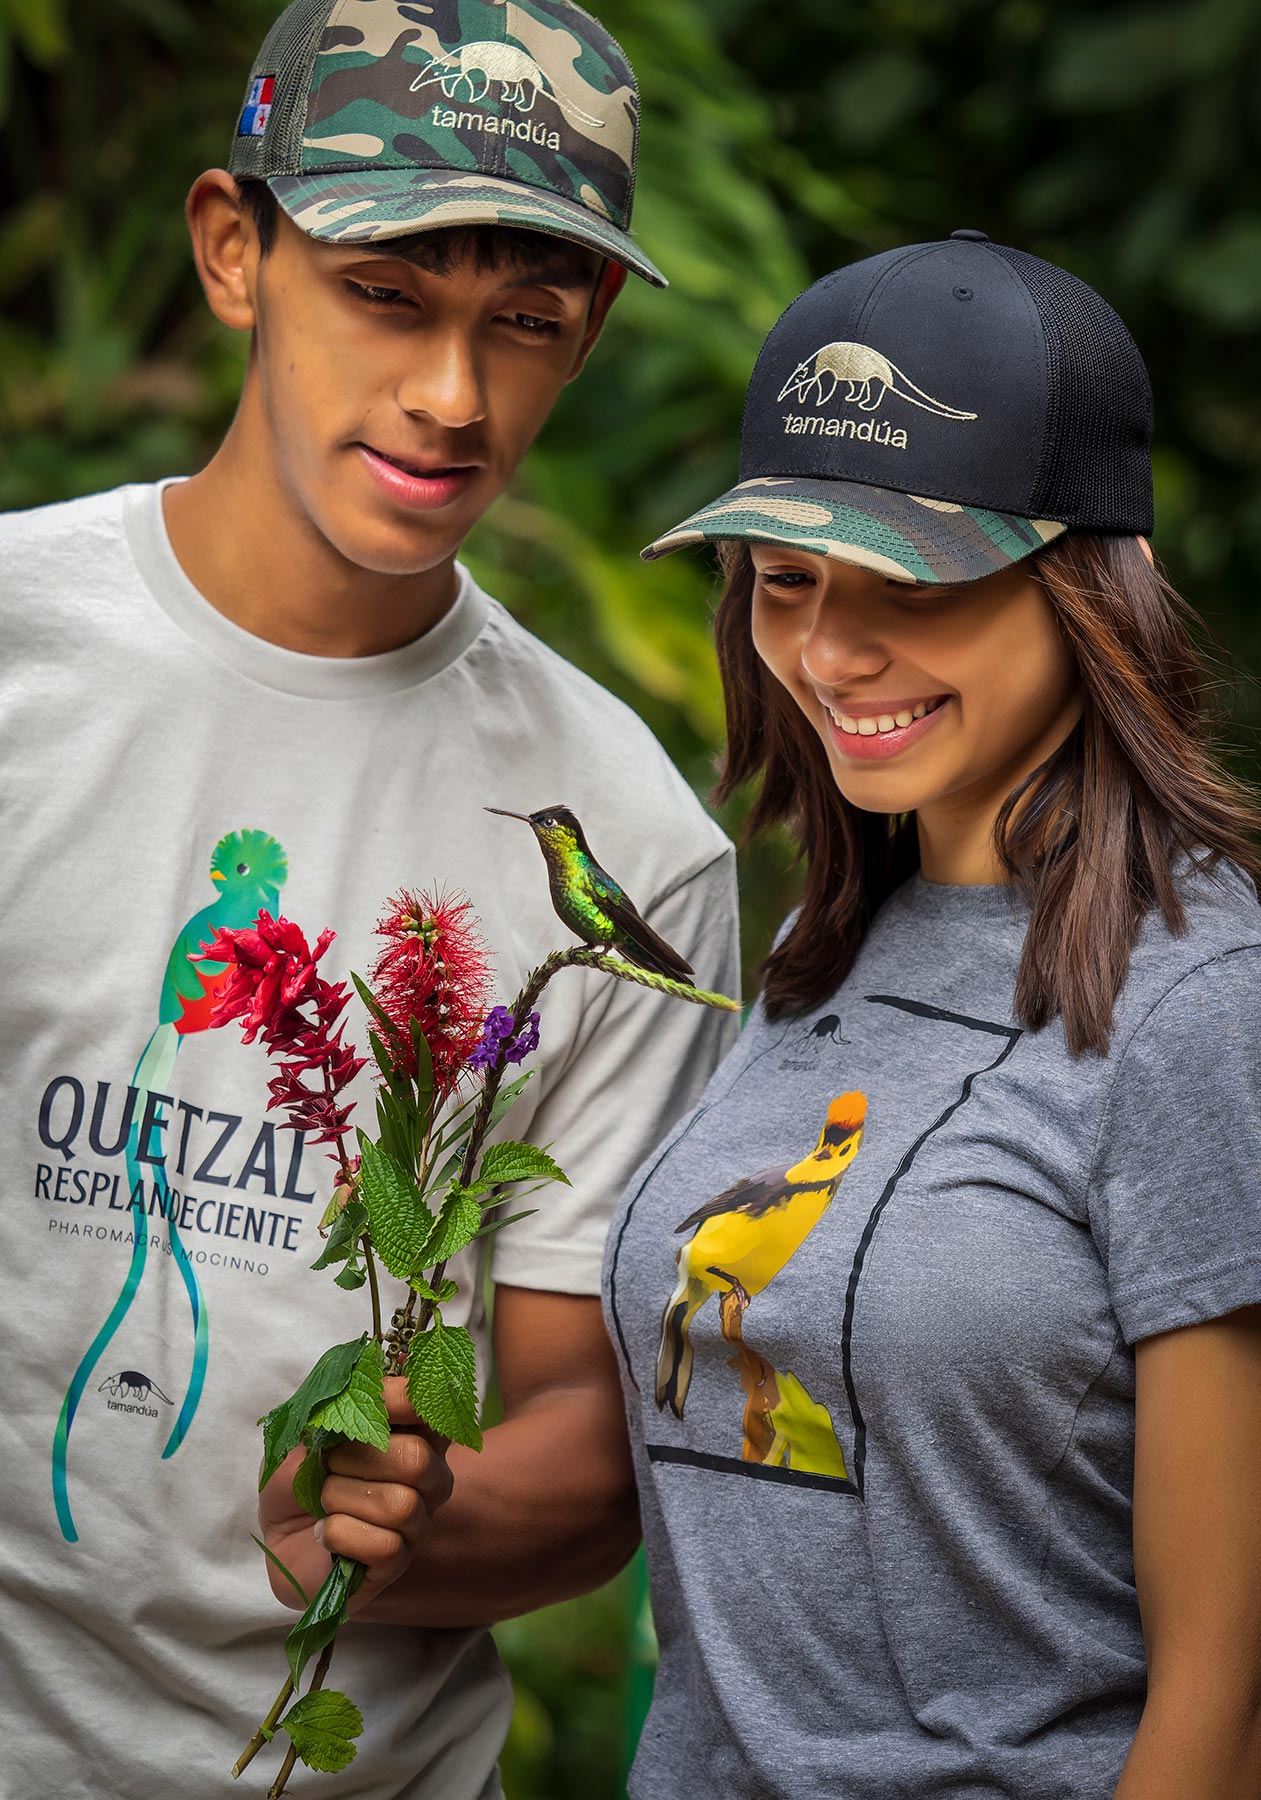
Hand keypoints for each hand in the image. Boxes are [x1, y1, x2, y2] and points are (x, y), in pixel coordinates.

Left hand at [259, 1377, 453, 1612]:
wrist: (279, 1534)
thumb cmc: (299, 1476)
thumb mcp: (306, 1430)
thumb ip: (339, 1406)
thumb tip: (371, 1378)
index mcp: (412, 1433)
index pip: (429, 1407)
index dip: (399, 1401)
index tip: (367, 1405)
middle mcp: (428, 1475)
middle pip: (418, 1459)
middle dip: (357, 1460)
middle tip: (329, 1466)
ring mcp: (417, 1522)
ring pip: (400, 1505)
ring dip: (342, 1500)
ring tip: (323, 1503)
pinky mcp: (397, 1563)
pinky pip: (384, 1546)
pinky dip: (340, 1535)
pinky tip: (325, 1534)